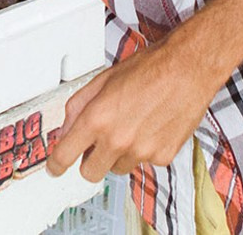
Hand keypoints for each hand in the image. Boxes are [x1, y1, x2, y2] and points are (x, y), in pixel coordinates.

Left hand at [47, 40, 219, 184]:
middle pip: (90, 173)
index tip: (54, 168)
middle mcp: (117, 140)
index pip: (66, 155)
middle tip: (97, 144)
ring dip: (118, 154)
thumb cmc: (149, 68)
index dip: (56, 164)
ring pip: (117, 168)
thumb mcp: (103, 80)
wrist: (188, 68)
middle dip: (89, 160)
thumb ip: (78, 107)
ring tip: (131, 126)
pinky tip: (151, 127)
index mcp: (97, 118)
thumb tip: (66, 130)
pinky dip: (143, 150)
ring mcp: (141, 152)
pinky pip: (144, 163)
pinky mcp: (162, 157)